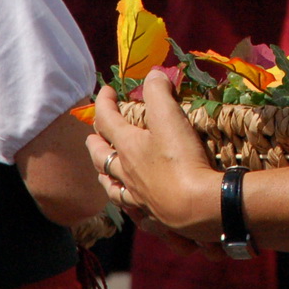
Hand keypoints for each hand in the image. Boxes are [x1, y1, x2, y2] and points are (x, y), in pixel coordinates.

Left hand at [88, 73, 222, 246]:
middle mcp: (126, 171)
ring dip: (104, 175)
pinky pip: (132, 209)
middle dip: (94, 142)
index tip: (106, 90)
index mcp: (127, 145)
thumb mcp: (170, 117)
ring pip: (111, 185)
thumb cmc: (181, 159)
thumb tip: (152, 75)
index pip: (107, 120)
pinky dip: (127, 204)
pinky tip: (131, 206)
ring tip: (102, 173)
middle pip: (100, 156)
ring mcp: (137, 195)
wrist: (197, 205)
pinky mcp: (152, 213)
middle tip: (92, 135)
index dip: (104, 102)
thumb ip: (158, 92)